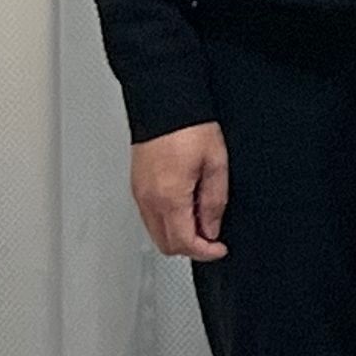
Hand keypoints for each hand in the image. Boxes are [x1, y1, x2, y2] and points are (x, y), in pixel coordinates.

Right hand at [130, 122, 230, 260]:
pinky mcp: (136, 186)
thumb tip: (212, 228)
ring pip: (156, 233)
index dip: (205, 252)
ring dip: (178, 235)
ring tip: (200, 219)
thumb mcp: (216, 164)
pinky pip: (149, 217)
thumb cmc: (189, 127)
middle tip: (212, 236)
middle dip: (191, 247)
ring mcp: (139, 193)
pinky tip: (184, 208)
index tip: (219, 249)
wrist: (164, 103)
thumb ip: (214, 202)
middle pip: (166, 245)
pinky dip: (167, 221)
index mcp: (169, 197)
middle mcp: (149, 200)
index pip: (184, 242)